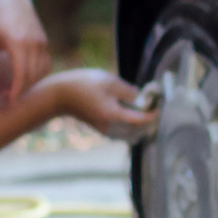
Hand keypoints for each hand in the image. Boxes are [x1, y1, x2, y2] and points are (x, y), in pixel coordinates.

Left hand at [0, 0, 49, 103]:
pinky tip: (25, 76)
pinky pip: (45, 63)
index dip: (17, 90)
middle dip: (22, 89)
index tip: (9, 100)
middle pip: (33, 76)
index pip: (22, 74)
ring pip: (42, 71)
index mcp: (19, 43)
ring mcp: (42, 43)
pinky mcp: (44, 41)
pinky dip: (37, 73)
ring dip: (30, 83)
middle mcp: (34, 44)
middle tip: (7, 96)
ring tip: (15, 87)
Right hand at [31, 69, 158, 135]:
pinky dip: (132, 128)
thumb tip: (143, 98)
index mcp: (114, 116)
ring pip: (132, 136)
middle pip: (140, 132)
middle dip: (150, 122)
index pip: (143, 120)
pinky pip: (124, 135)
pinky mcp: (102, 131)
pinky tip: (132, 114)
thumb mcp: (108, 81)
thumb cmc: (82, 84)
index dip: (154, 113)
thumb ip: (129, 90)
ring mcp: (106, 131)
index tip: (160, 104)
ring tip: (144, 111)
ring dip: (142, 127)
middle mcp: (111, 128)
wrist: (58, 95)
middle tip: (154, 107)